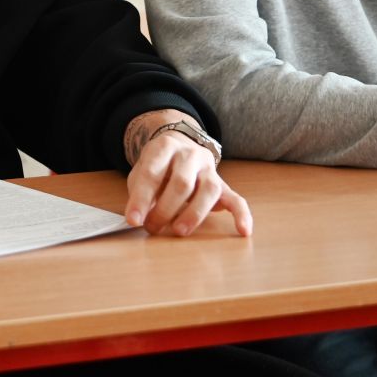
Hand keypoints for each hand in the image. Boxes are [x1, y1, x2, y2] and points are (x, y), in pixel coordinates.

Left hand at [122, 111, 250, 236]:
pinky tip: (243, 231)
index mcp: (164, 148)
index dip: (141, 199)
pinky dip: (242, 215)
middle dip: (165, 210)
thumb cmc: (158, 166)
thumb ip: (140, 192)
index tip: (134, 220)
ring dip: (194, 214)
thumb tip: (139, 219)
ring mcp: (209, 169)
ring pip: (209, 190)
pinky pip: (237, 199)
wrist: (180, 145)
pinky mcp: (223, 184)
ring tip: (179, 231)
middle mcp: (190, 155)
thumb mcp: (141, 171)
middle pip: (182, 183)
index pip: (152, 174)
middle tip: (152, 228)